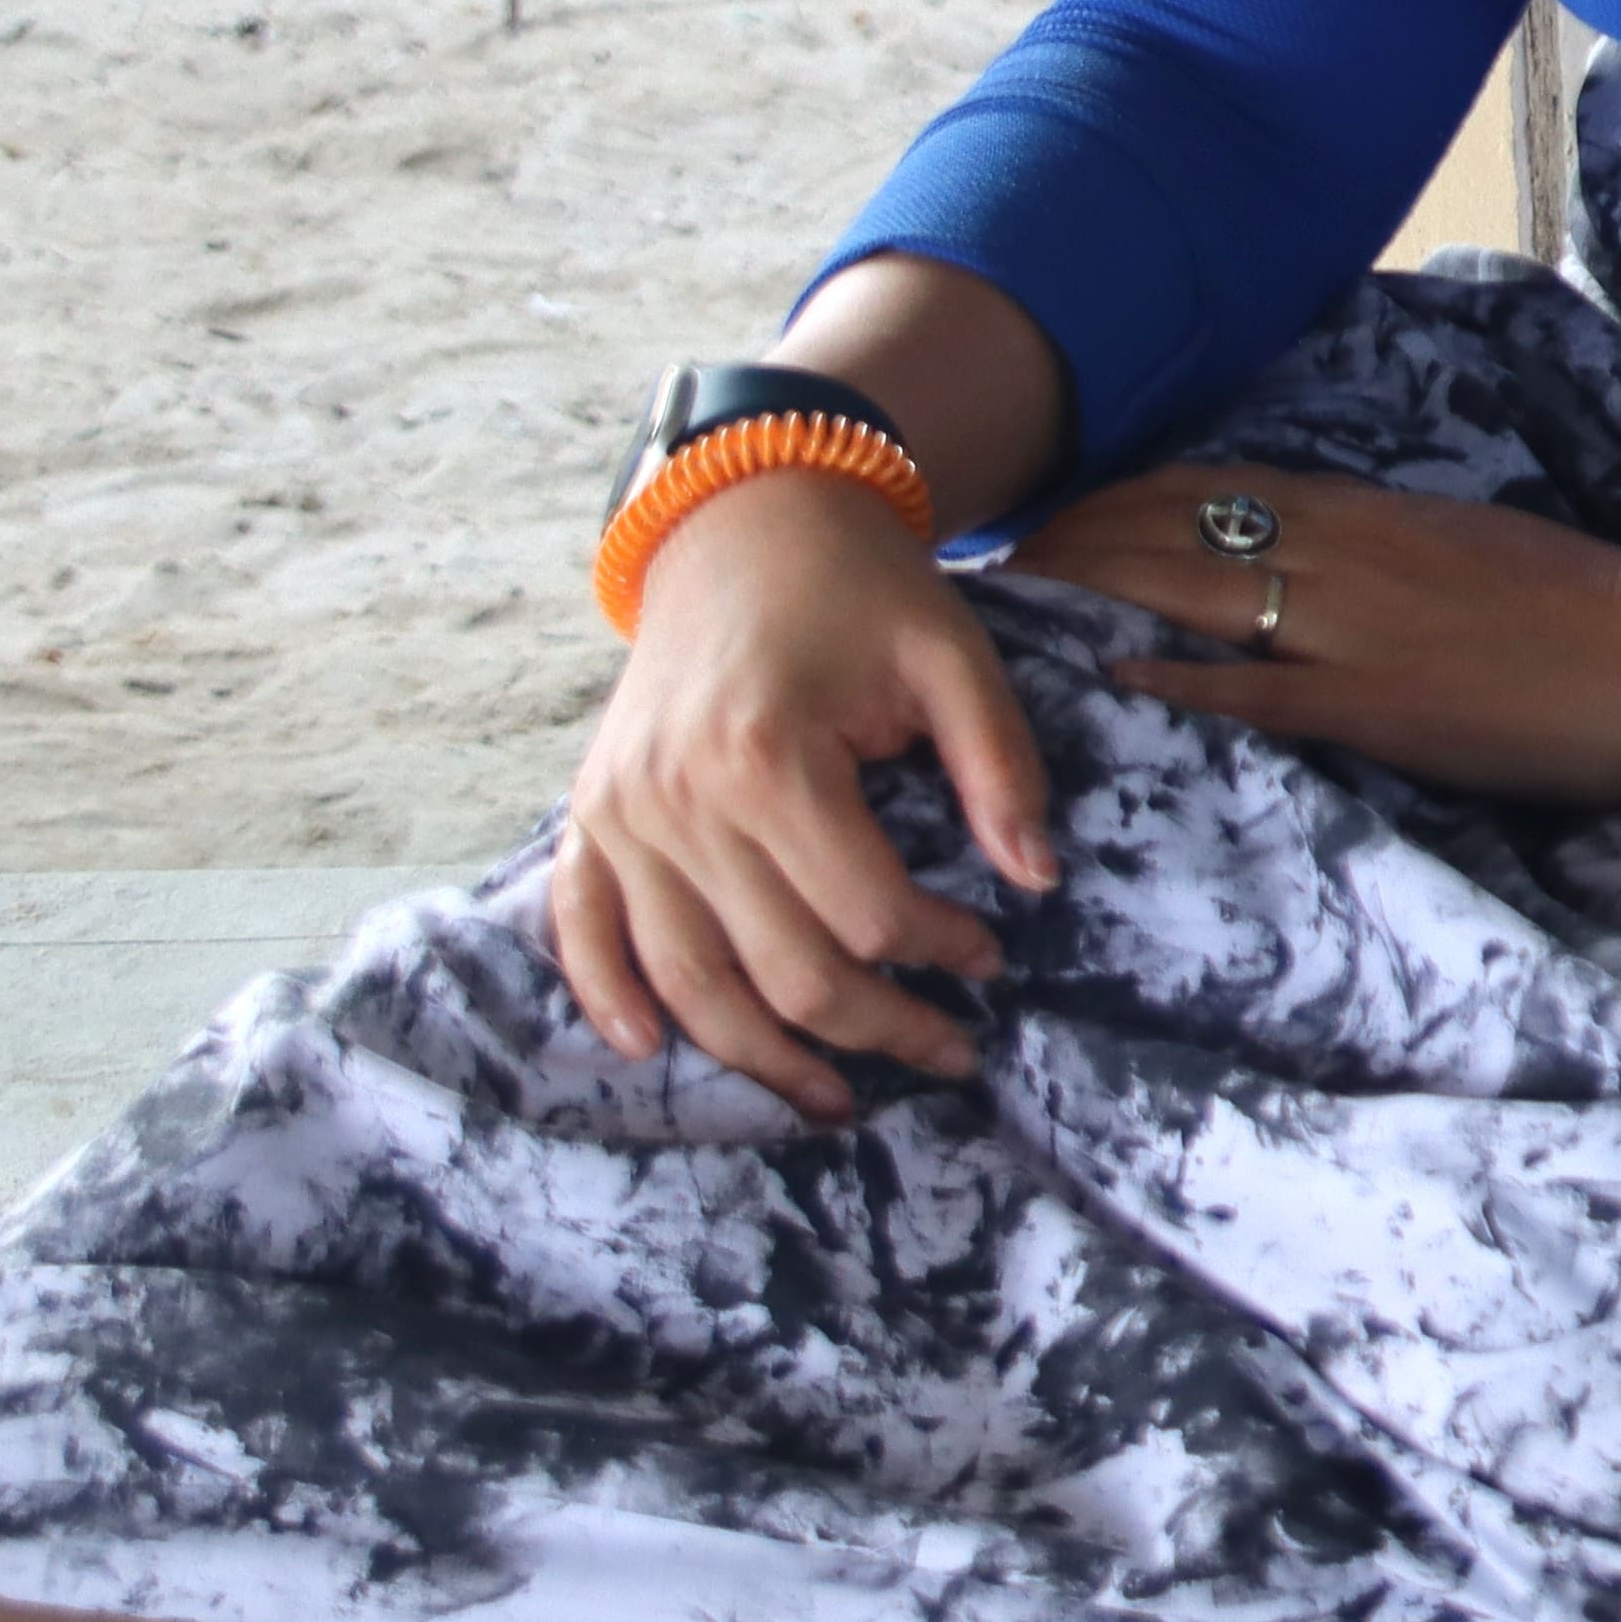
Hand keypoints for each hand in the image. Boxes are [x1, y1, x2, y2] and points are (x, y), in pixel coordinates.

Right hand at [551, 474, 1057, 1124]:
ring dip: (760, 1059)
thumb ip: (999, 766)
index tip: (993, 957)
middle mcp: (676, 799)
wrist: (744, 522)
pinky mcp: (589, 816)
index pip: (864, 913)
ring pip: (685, 983)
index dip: (942, 953)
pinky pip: (582, 931)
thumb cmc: (861, 590)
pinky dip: (609, 997)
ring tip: (838, 1099)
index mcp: (768, 757)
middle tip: (949, 1055)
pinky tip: (654, 1052)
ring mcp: (619, 814)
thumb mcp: (955, 655)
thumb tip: (1038, 880)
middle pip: (777, 971)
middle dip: (876, 1031)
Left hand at [1014, 463, 1620, 803]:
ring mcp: (1360, 628)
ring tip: (1012, 615)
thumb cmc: (1594, 605)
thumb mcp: (1477, 545)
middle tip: (994, 565)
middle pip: (1175, 526)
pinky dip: (1171, 680)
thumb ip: (1386, 546)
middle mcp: (1352, 553)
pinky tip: (1106, 680)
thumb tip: (1310, 554)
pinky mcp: (1380, 706)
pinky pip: (1252, 688)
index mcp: (1377, 511)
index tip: (1054, 514)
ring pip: (1191, 589)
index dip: (1118, 494)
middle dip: (1072, 542)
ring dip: (1091, 596)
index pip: (1214, 480)